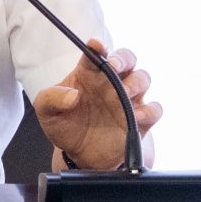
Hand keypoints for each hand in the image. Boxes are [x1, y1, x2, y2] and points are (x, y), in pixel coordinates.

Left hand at [32, 38, 161, 169]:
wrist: (80, 156)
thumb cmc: (65, 125)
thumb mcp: (46, 112)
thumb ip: (51, 98)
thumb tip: (72, 95)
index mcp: (88, 73)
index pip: (95, 53)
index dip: (97, 46)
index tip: (95, 45)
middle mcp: (111, 81)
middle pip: (127, 58)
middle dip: (123, 58)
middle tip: (114, 66)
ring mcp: (127, 99)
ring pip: (143, 78)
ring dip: (136, 82)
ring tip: (123, 93)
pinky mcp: (140, 120)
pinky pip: (155, 109)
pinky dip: (150, 110)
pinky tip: (136, 116)